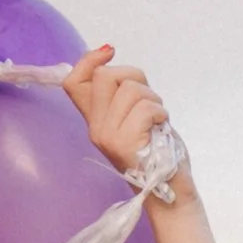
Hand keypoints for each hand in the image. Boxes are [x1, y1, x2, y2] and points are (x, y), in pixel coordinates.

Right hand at [65, 45, 180, 184]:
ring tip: (156, 119)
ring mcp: (108, 136)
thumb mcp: (134, 115)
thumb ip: (122, 92)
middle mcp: (95, 128)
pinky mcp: (125, 143)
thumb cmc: (156, 151)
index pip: (73, 82)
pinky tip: (160, 127)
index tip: (110, 52)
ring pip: (129, 89)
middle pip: (104, 76)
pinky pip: (144, 107)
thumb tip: (109, 56)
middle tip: (147, 100)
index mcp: (95, 120)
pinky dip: (160, 112)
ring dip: (152, 98)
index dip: (88, 60)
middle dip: (133, 77)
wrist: (169, 191)